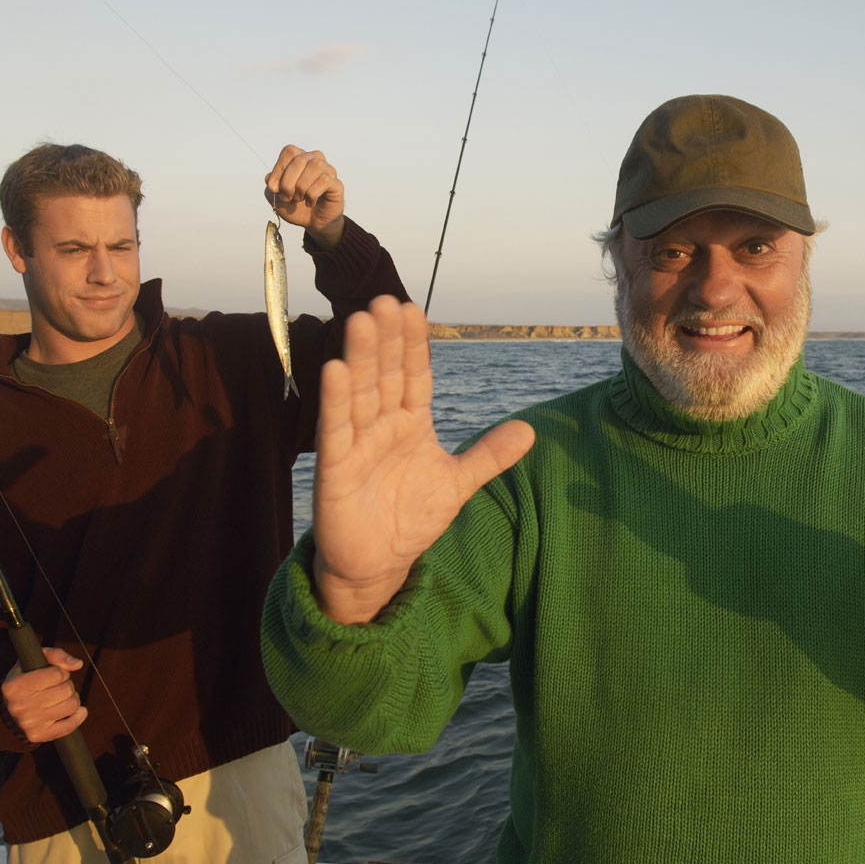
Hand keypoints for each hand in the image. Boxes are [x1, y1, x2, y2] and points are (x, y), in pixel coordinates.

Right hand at [0, 647, 87, 742]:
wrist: (13, 704)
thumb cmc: (29, 676)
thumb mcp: (37, 658)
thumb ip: (57, 655)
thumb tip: (77, 665)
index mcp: (13, 686)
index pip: (57, 674)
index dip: (61, 672)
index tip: (55, 674)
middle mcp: (18, 707)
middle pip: (66, 690)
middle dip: (67, 685)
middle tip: (57, 687)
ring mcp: (28, 723)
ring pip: (71, 706)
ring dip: (72, 698)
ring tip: (61, 697)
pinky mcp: (38, 736)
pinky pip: (70, 726)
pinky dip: (78, 716)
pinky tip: (75, 710)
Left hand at [264, 145, 345, 246]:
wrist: (313, 224)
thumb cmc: (296, 207)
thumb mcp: (276, 197)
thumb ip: (271, 185)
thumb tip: (271, 179)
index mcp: (300, 158)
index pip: (290, 151)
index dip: (279, 169)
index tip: (274, 188)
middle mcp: (315, 160)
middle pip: (299, 160)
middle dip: (288, 182)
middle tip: (287, 197)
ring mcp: (328, 171)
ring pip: (315, 166)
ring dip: (301, 187)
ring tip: (299, 198)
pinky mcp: (336, 184)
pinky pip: (324, 181)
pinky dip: (312, 195)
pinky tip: (310, 203)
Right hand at [312, 296, 534, 622]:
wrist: (378, 563)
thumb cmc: (410, 517)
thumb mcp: (457, 484)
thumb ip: (489, 456)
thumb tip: (530, 431)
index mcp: (411, 423)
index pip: (414, 375)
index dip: (414, 345)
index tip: (413, 310)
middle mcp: (382, 426)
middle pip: (385, 375)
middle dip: (387, 340)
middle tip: (385, 300)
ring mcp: (357, 445)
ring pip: (360, 394)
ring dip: (360, 358)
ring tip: (362, 321)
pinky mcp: (335, 470)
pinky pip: (336, 431)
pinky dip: (335, 401)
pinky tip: (335, 370)